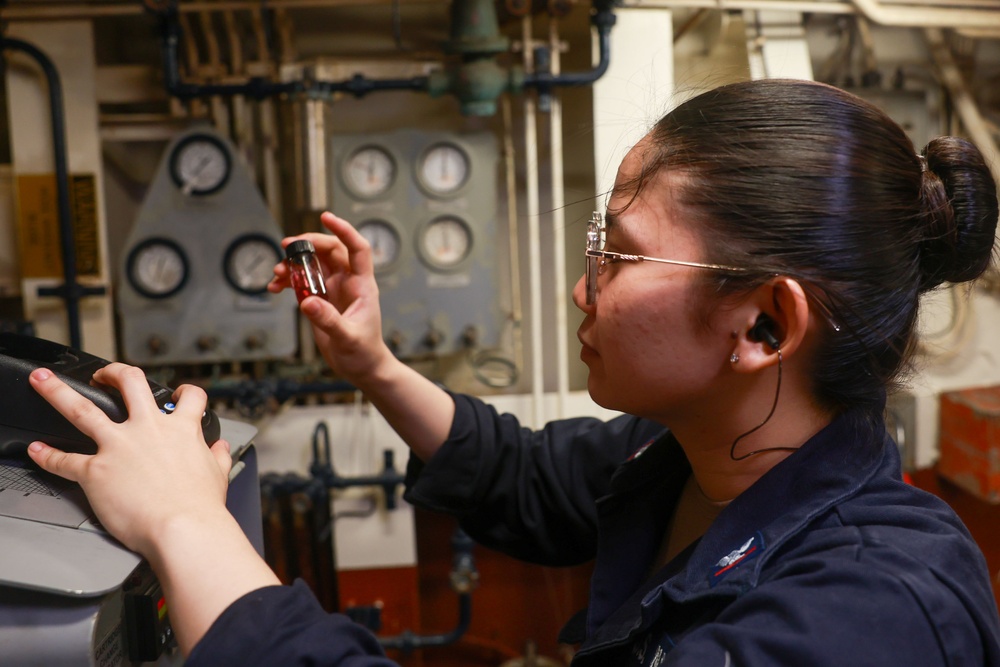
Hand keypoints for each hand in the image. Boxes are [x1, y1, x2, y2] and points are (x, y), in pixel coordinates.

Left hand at [26, 363, 233, 557]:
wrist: (183, 528)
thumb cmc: (200, 507)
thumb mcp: (219, 475)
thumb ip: (219, 457)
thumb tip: (221, 449)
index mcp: (181, 430)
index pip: (189, 396)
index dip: (185, 392)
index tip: (179, 393)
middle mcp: (148, 429)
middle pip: (129, 383)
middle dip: (113, 372)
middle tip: (103, 373)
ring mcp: (119, 447)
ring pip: (81, 409)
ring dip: (57, 392)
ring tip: (43, 382)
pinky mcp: (96, 471)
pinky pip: (63, 460)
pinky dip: (46, 455)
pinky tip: (37, 451)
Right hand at [268, 212, 393, 384]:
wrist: (361, 368)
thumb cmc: (364, 352)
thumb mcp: (348, 338)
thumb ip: (328, 320)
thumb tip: (307, 301)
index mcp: (362, 285)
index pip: (357, 248)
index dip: (344, 230)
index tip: (326, 217)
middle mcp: (348, 282)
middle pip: (329, 250)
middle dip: (308, 244)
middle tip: (287, 246)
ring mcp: (333, 289)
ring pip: (312, 264)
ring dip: (294, 263)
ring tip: (277, 273)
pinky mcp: (320, 300)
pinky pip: (302, 281)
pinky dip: (288, 280)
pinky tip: (275, 287)